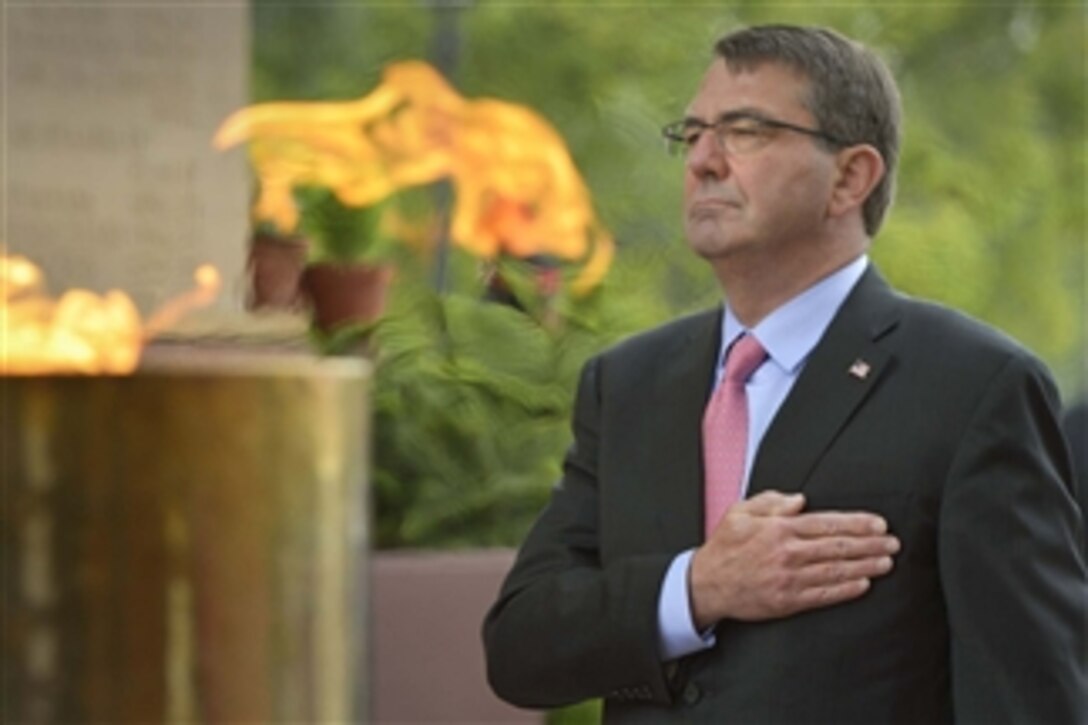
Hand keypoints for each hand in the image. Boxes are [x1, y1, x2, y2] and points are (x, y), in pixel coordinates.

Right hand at [689, 491, 898, 629]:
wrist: (706, 584)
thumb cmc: (724, 546)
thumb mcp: (739, 512)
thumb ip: (770, 501)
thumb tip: (800, 500)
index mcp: (778, 528)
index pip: (826, 523)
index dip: (857, 523)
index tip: (879, 524)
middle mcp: (787, 553)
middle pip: (838, 547)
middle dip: (870, 544)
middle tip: (893, 543)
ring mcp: (789, 579)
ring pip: (836, 571)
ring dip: (865, 566)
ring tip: (886, 562)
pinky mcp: (788, 601)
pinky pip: (823, 595)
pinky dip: (846, 590)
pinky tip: (863, 584)